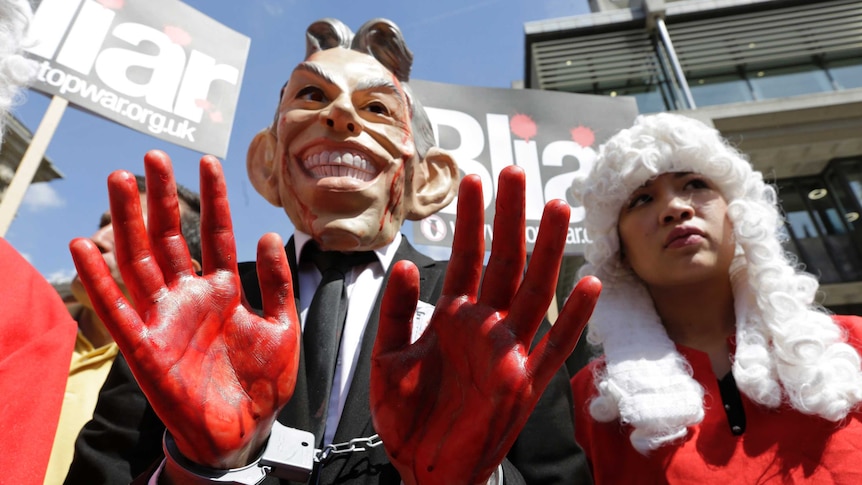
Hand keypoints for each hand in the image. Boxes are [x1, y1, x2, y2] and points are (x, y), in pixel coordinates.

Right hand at [69, 150, 300, 467]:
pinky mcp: (145, 348)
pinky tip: (84, 247)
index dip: (213, 199)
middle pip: (171, 238)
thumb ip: (279, 283)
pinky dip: (99, 281)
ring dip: (128, 222)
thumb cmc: (262, 383)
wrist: (246, 432)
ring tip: (120, 182)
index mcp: (224, 291)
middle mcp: (190, 298)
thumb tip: (273, 233)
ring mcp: (165, 319)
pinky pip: (117, 311)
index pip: (216, 235)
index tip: (208, 161)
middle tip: (153, 157)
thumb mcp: (283, 326)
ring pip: (141, 261)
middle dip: (162, 198)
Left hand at [370, 165, 600, 484]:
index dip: (471, 221)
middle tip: (516, 172)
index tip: (475, 181)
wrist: (424, 468)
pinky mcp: (524, 382)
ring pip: (532, 290)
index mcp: (453, 318)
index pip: (467, 257)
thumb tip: (406, 263)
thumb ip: (395, 312)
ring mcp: (508, 351)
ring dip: (544, 250)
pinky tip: (586, 285)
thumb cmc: (407, 418)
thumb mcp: (386, 359)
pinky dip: (573, 319)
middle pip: (504, 262)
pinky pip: (554, 346)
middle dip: (509, 218)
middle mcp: (485, 327)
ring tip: (554, 207)